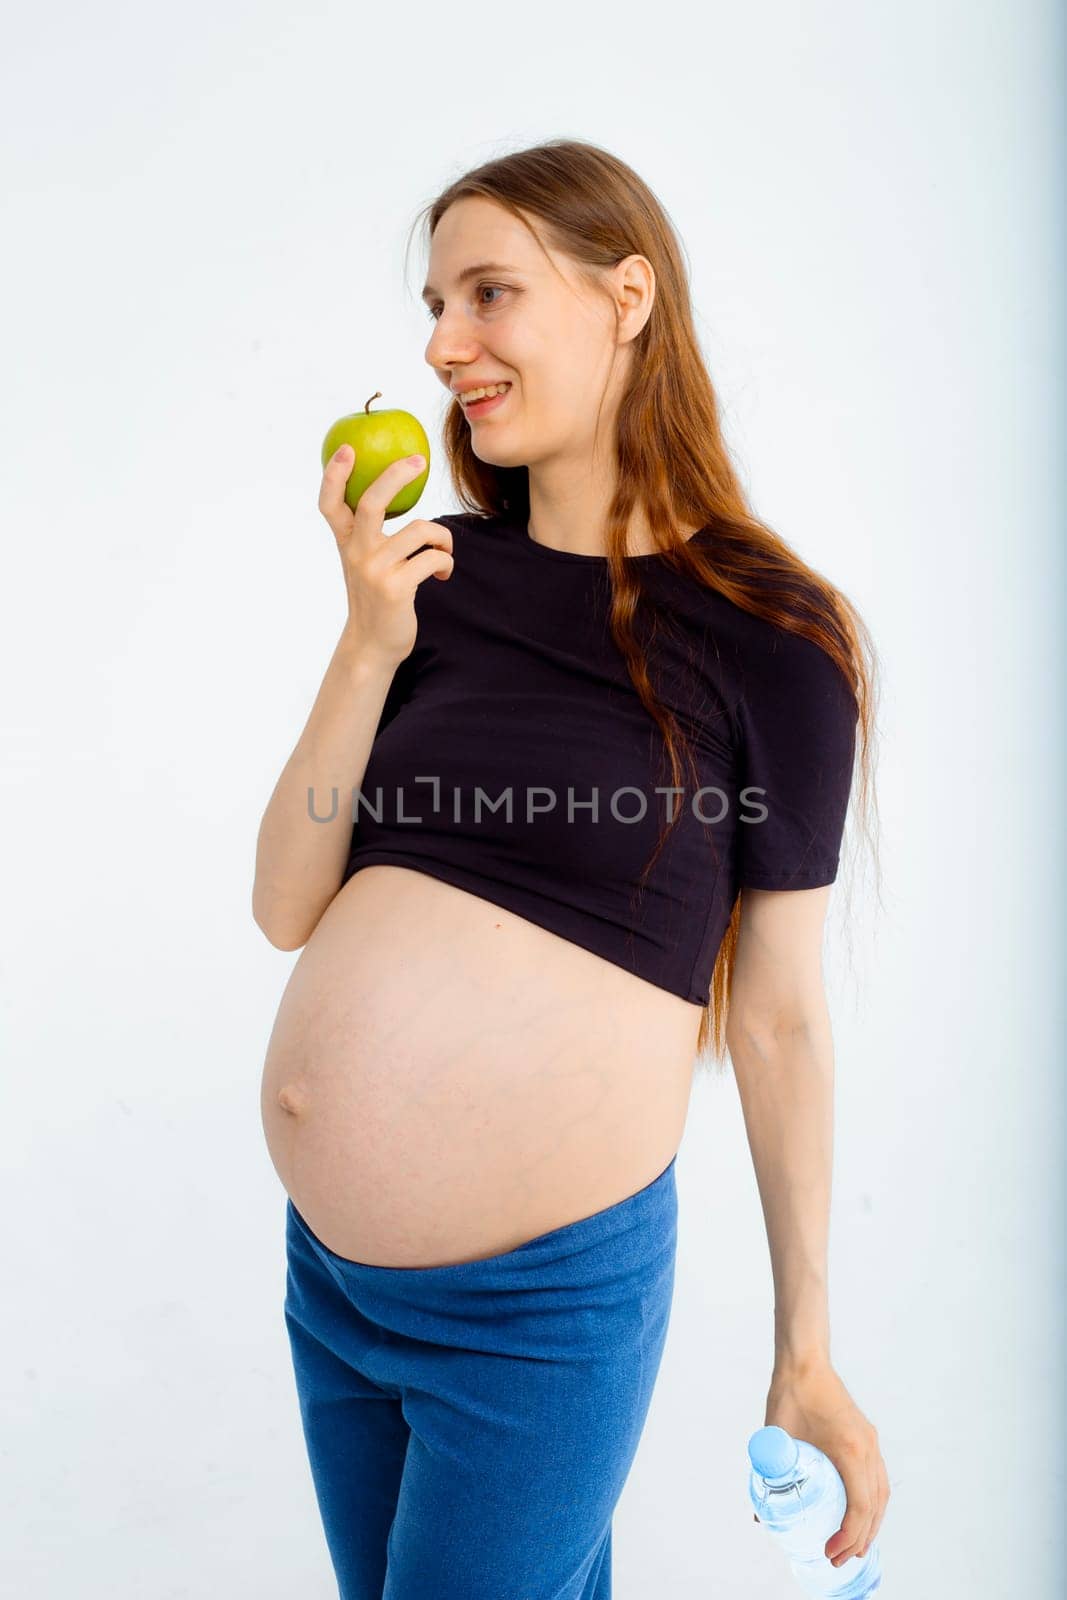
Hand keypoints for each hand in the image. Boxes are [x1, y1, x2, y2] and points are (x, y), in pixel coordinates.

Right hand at [318, 445, 453, 668]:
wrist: (372, 645)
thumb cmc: (375, 598)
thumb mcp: (363, 563)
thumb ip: (368, 535)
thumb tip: (394, 494)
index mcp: (346, 543)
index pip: (331, 503)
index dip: (334, 475)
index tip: (347, 450)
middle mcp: (357, 553)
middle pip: (372, 502)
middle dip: (395, 476)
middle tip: (418, 461)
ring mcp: (375, 570)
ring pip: (421, 530)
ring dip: (443, 537)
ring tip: (444, 550)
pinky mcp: (396, 588)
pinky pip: (434, 557)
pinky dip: (446, 562)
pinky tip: (444, 573)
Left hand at [751, 1362, 889, 1568]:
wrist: (804, 1362)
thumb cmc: (789, 1396)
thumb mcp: (776, 1438)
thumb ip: (770, 1477)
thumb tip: (761, 1516)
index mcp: (848, 1449)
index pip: (859, 1506)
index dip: (847, 1535)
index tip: (829, 1551)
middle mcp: (866, 1447)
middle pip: (874, 1506)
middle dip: (860, 1538)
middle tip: (840, 1559)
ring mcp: (870, 1441)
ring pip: (881, 1494)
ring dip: (871, 1523)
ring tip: (855, 1546)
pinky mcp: (867, 1437)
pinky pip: (878, 1478)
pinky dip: (873, 1502)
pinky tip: (861, 1515)